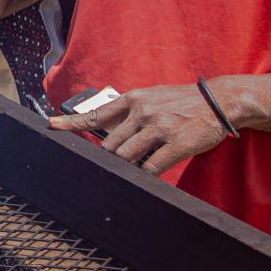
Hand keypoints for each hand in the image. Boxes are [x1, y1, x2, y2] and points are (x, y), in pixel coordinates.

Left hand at [49, 83, 229, 174]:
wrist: (218, 101)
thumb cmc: (181, 102)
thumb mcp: (150, 98)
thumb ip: (128, 112)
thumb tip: (103, 130)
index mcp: (133, 99)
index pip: (95, 113)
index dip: (71, 122)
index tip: (52, 125)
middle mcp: (142, 111)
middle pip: (110, 144)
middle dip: (110, 157)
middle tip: (115, 162)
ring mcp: (159, 127)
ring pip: (127, 157)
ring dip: (127, 166)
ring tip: (135, 165)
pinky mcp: (177, 143)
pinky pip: (152, 166)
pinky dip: (147, 172)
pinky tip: (150, 171)